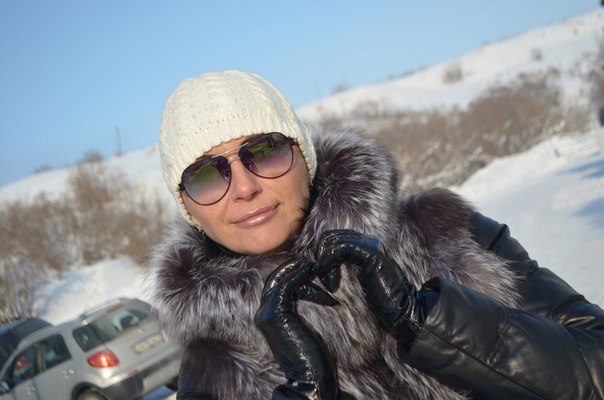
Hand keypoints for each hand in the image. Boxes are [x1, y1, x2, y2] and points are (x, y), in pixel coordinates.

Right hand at [254, 260, 353, 399]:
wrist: (311, 378)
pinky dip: (300, 278)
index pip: (278, 285)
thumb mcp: (306, 325)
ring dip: (299, 271)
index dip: (295, 274)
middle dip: (295, 269)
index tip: (315, 272)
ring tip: (317, 269)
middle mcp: (263, 313)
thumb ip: (301, 307)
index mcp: (270, 316)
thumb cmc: (314, 355)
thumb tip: (311, 285)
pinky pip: (285, 287)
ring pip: (280, 280)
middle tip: (315, 265)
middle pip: (275, 279)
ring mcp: (266, 314)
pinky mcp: (273, 316)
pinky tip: (314, 276)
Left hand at [316, 230, 436, 351]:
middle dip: (320, 256)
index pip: (333, 238)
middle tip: (321, 278)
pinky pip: (340, 249)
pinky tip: (331, 282)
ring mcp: (369, 244)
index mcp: (364, 245)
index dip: (322, 255)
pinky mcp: (370, 253)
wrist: (401, 309)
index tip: (321, 276)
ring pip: (332, 241)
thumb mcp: (356, 279)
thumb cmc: (379, 301)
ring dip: (324, 262)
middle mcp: (367, 240)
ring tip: (328, 283)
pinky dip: (329, 263)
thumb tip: (319, 264)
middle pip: (330, 236)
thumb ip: (344, 267)